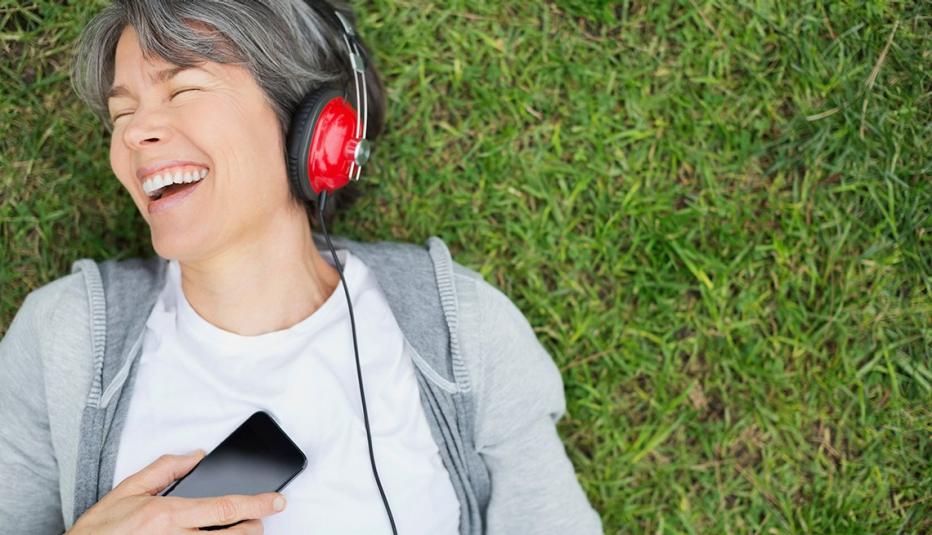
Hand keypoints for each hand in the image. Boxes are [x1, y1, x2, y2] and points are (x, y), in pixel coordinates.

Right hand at [67, 451, 286, 533]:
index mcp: (168, 516)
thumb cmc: (97, 533)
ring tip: (241, 531)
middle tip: (257, 519)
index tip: (278, 500)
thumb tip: (196, 456)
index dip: (258, 504)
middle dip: (254, 527)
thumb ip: (164, 469)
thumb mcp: (126, 491)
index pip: (226, 509)